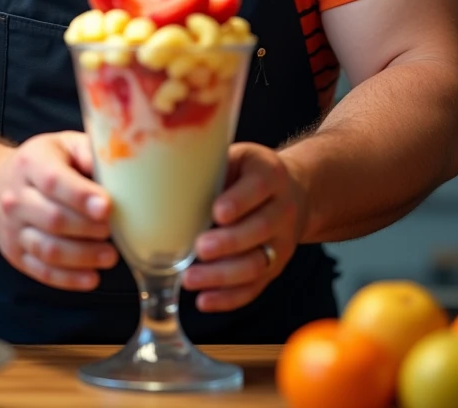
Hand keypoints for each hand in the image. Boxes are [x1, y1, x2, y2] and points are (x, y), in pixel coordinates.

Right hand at [0, 131, 118, 290]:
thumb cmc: (42, 162)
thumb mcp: (64, 145)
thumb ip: (89, 152)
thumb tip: (117, 171)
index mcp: (30, 163)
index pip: (54, 181)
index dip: (81, 196)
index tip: (107, 207)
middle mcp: (15, 198)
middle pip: (53, 219)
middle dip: (87, 228)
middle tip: (113, 230)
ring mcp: (12, 229)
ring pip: (48, 249)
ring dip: (82, 256)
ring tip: (110, 256)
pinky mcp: (15, 254)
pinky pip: (41, 271)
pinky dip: (68, 279)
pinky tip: (92, 278)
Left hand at [182, 142, 308, 311]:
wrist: (293, 191)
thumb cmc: (250, 173)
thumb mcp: (237, 157)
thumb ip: (211, 167)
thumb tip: (164, 178)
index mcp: (270, 174)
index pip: (259, 187)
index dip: (238, 201)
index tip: (216, 212)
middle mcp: (282, 209)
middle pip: (260, 229)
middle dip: (228, 243)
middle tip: (199, 248)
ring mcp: (282, 242)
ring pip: (257, 263)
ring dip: (223, 275)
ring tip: (191, 278)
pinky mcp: (276, 267)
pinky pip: (255, 287)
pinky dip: (229, 298)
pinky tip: (204, 299)